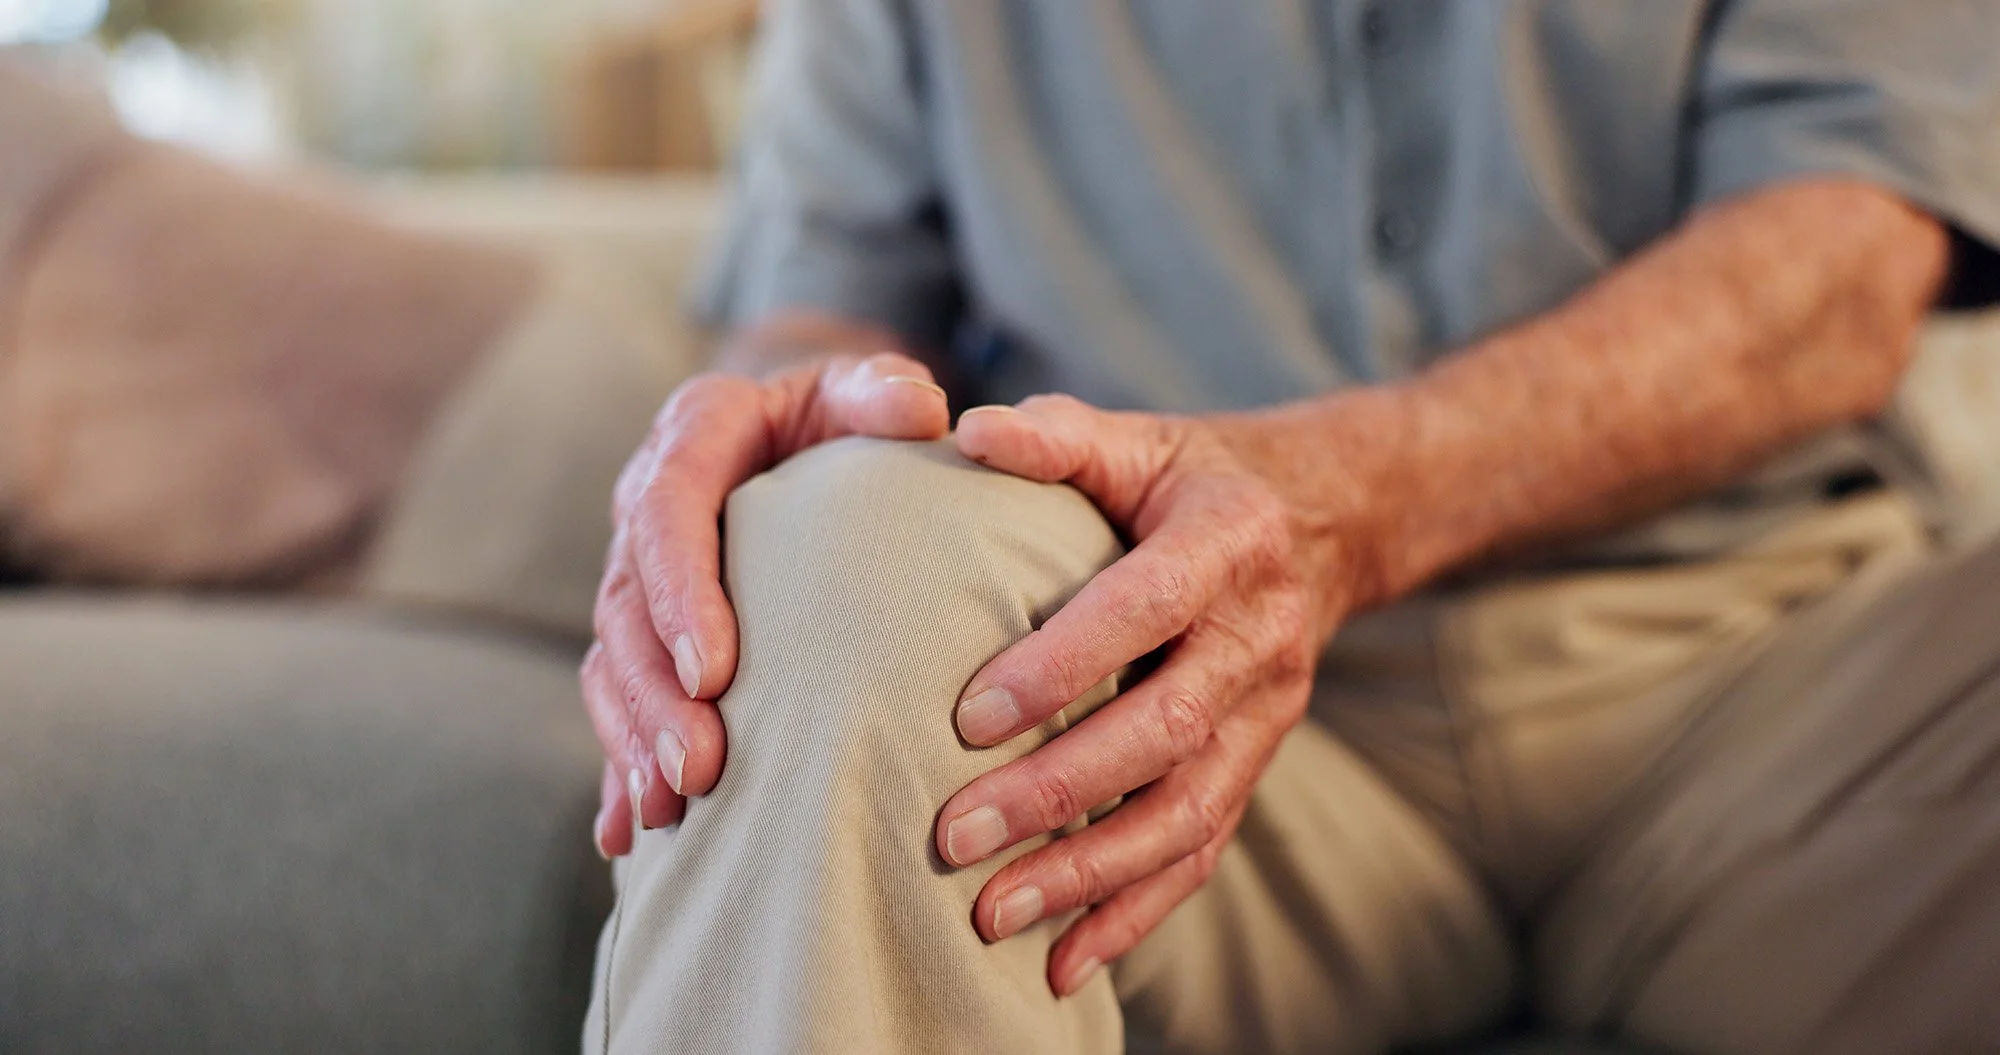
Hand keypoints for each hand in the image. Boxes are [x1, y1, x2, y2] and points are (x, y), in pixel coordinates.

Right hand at [584, 336, 948, 857]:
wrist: (804, 434)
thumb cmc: (846, 415)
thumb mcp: (864, 390)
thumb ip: (884, 392)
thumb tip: (923, 412)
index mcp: (694, 436)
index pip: (666, 511)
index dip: (681, 593)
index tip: (713, 669)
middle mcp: (648, 503)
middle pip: (626, 605)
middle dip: (655, 694)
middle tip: (699, 767)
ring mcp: (639, 572)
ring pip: (612, 662)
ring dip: (634, 738)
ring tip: (674, 807)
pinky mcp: (642, 629)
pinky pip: (616, 700)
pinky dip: (621, 766)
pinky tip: (631, 834)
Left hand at [933, 395, 1350, 995]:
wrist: (1329, 521)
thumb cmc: (1194, 478)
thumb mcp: (1139, 439)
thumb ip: (1058, 437)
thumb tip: (964, 431)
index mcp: (1226, 543)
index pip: (1145, 609)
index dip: (1063, 664)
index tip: (968, 717)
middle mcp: (1259, 637)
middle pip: (1165, 731)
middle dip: (1060, 792)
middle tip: (955, 834)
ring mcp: (1268, 713)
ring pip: (1188, 812)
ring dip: (1090, 874)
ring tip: (992, 914)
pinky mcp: (1257, 764)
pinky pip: (1203, 851)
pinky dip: (1135, 914)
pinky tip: (1064, 963)